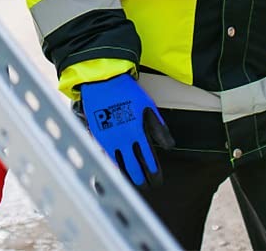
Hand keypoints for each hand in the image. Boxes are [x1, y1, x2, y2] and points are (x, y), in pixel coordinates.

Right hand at [80, 72, 173, 186]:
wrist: (102, 80)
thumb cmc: (127, 91)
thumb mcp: (148, 106)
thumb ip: (159, 127)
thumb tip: (169, 146)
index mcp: (137, 131)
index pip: (148, 159)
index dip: (153, 173)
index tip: (157, 181)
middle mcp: (122, 139)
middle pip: (134, 167)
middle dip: (142, 179)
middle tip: (147, 186)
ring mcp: (108, 139)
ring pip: (119, 166)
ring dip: (127, 176)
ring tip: (132, 184)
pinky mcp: (96, 136)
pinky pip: (105, 158)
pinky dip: (111, 168)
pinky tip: (115, 173)